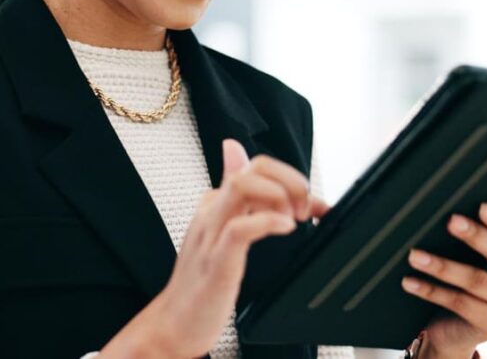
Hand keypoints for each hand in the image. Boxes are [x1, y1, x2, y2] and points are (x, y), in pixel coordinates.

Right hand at [152, 139, 330, 356]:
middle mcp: (213, 211)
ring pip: (242, 186)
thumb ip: (244, 199)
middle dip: (289, 180)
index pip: (256, 165)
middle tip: (304, 210)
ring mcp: (212, 234)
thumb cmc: (203, 283)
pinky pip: (239, 229)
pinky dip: (267, 222)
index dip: (291, 178)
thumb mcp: (225, 232)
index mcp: (216, 203)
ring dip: (279, 195)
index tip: (312, 206)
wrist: (173, 324)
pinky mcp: (216, 261)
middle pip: (252, 167)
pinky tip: (285, 230)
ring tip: (294, 218)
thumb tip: (252, 163)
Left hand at [401, 202, 486, 356]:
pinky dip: (430, 290)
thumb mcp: (482, 255)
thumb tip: (450, 210)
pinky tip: (409, 281)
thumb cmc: (472, 274)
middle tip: (451, 221)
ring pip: (476, 281)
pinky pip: (458, 303)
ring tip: (414, 255)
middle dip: (475, 236)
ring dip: (442, 266)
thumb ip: (479, 234)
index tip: (482, 207)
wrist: (464, 326)